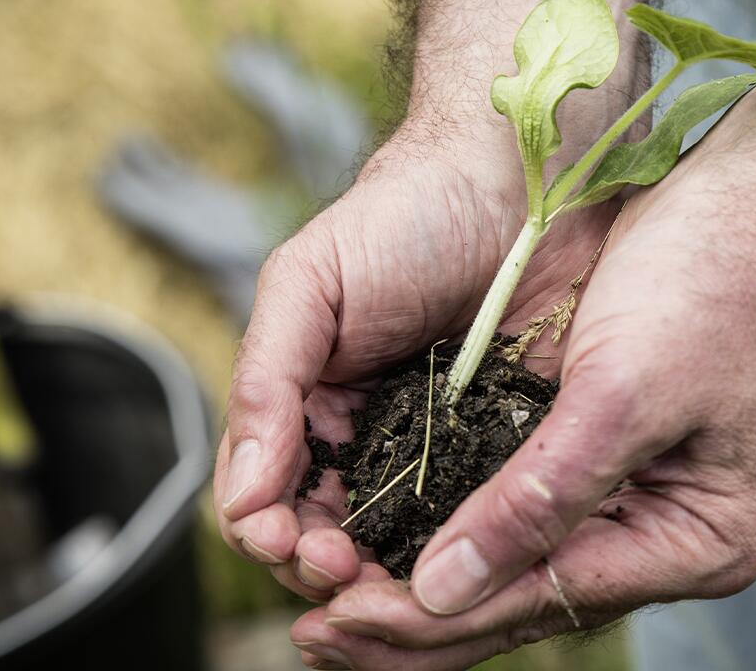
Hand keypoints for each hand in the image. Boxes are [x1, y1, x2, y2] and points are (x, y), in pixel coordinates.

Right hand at [212, 125, 618, 601]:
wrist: (517, 177)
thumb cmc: (403, 217)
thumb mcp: (308, 285)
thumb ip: (265, 383)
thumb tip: (239, 496)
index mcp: (314, 405)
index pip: (272, 497)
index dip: (270, 531)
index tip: (286, 543)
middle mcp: (375, 439)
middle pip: (333, 534)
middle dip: (321, 565)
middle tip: (338, 568)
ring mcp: (445, 449)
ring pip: (403, 542)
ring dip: (384, 574)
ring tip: (386, 578)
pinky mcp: (513, 448)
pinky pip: (481, 515)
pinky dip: (459, 548)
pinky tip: (455, 559)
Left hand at [288, 76, 755, 668]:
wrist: (735, 208)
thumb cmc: (701, 286)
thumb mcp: (618, 395)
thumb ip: (537, 503)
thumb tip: (440, 593)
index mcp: (695, 540)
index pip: (544, 598)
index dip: (437, 615)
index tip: (339, 615)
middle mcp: (660, 540)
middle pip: (519, 603)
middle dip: (412, 624)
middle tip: (311, 634)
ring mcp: (625, 506)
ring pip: (503, 573)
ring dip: (414, 591)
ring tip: (320, 612)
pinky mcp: (587, 466)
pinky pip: (502, 522)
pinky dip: (438, 535)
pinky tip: (373, 550)